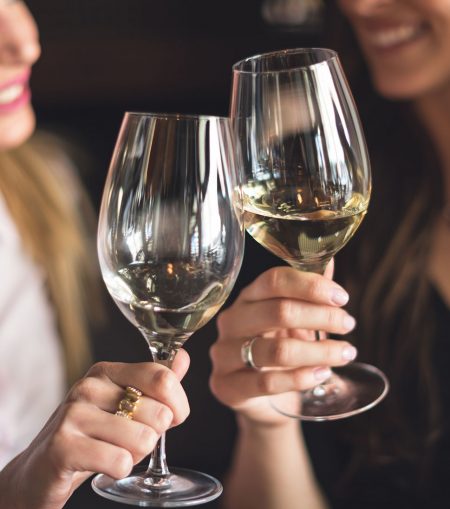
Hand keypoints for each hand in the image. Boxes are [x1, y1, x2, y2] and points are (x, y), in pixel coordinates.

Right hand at [0, 351, 189, 508]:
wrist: (40, 470)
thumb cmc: (92, 435)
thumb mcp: (125, 404)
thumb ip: (156, 382)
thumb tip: (183, 358)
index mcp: (107, 372)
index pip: (164, 378)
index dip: (179, 406)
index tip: (170, 420)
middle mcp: (90, 386)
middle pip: (159, 413)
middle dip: (153, 436)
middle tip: (127, 440)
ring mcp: (74, 414)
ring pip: (144, 439)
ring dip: (136, 455)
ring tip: (113, 452)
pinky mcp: (63, 446)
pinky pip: (121, 462)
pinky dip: (120, 469)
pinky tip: (102, 465)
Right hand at [209, 263, 355, 425]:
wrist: (259, 398)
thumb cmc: (278, 349)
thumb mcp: (293, 320)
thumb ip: (307, 293)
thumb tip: (328, 260)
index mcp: (247, 298)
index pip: (273, 281)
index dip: (310, 286)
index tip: (341, 297)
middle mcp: (231, 322)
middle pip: (278, 311)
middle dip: (321, 316)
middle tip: (348, 324)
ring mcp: (224, 355)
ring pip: (277, 350)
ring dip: (319, 351)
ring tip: (346, 353)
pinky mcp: (226, 386)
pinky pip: (268, 382)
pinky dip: (302, 378)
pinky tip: (324, 373)